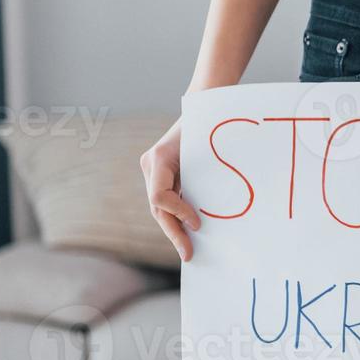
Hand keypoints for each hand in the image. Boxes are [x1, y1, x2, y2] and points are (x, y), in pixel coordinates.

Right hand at [139, 118, 201, 260]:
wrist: (205, 105)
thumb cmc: (208, 125)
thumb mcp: (206, 147)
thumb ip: (203, 175)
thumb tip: (206, 212)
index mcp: (158, 158)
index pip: (160, 197)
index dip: (178, 213)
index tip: (198, 224)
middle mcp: (150, 166)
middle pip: (158, 208)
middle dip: (174, 232)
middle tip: (189, 254)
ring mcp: (153, 171)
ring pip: (160, 207)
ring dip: (174, 228)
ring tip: (188, 248)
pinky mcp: (162, 174)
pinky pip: (167, 200)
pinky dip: (177, 216)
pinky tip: (189, 232)